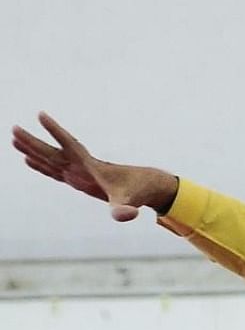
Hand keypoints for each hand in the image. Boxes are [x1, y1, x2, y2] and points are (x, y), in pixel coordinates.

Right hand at [11, 112, 177, 221]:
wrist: (146, 186)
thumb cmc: (138, 192)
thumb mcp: (129, 202)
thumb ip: (124, 209)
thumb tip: (127, 215)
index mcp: (91, 166)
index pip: (70, 145)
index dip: (56, 131)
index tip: (41, 115)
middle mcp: (82, 166)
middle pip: (54, 151)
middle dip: (34, 141)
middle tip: (14, 129)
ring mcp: (79, 172)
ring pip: (51, 159)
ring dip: (33, 150)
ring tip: (13, 139)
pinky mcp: (78, 180)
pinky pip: (54, 171)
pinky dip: (40, 165)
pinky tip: (28, 159)